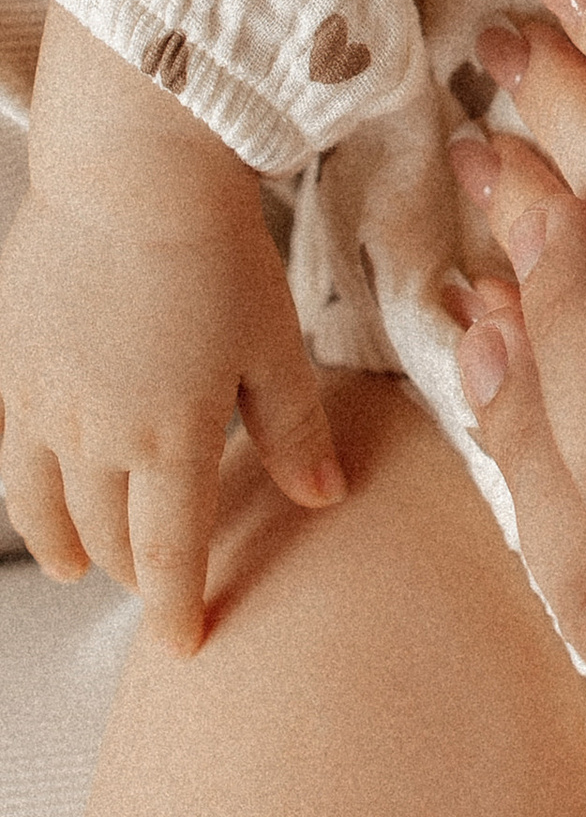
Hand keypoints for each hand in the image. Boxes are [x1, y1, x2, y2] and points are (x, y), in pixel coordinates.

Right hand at [0, 8, 344, 651]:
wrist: (131, 171)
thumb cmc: (216, 247)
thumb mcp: (275, 342)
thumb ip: (293, 429)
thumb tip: (323, 498)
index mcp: (171, 440)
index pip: (172, 557)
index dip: (180, 609)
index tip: (188, 645)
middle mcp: (96, 437)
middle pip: (110, 536)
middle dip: (135, 572)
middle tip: (155, 588)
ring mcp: (42, 405)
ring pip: (44, 507)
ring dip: (66, 544)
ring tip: (82, 565)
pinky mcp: (9, 366)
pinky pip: (9, 453)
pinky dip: (25, 491)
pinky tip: (38, 492)